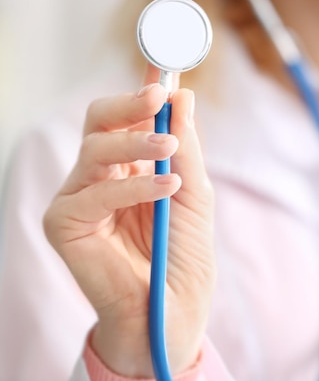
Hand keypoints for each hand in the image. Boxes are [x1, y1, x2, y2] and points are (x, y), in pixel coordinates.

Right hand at [43, 66, 214, 376]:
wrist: (174, 310)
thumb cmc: (183, 256)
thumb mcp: (193, 194)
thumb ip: (185, 148)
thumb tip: (181, 94)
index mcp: (131, 168)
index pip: (128, 119)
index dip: (142, 92)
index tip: (163, 69)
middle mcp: (101, 178)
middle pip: (100, 123)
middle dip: (129, 105)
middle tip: (158, 96)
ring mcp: (79, 199)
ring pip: (95, 150)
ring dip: (136, 144)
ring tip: (170, 151)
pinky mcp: (64, 225)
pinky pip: (93, 192)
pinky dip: (133, 186)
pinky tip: (165, 188)